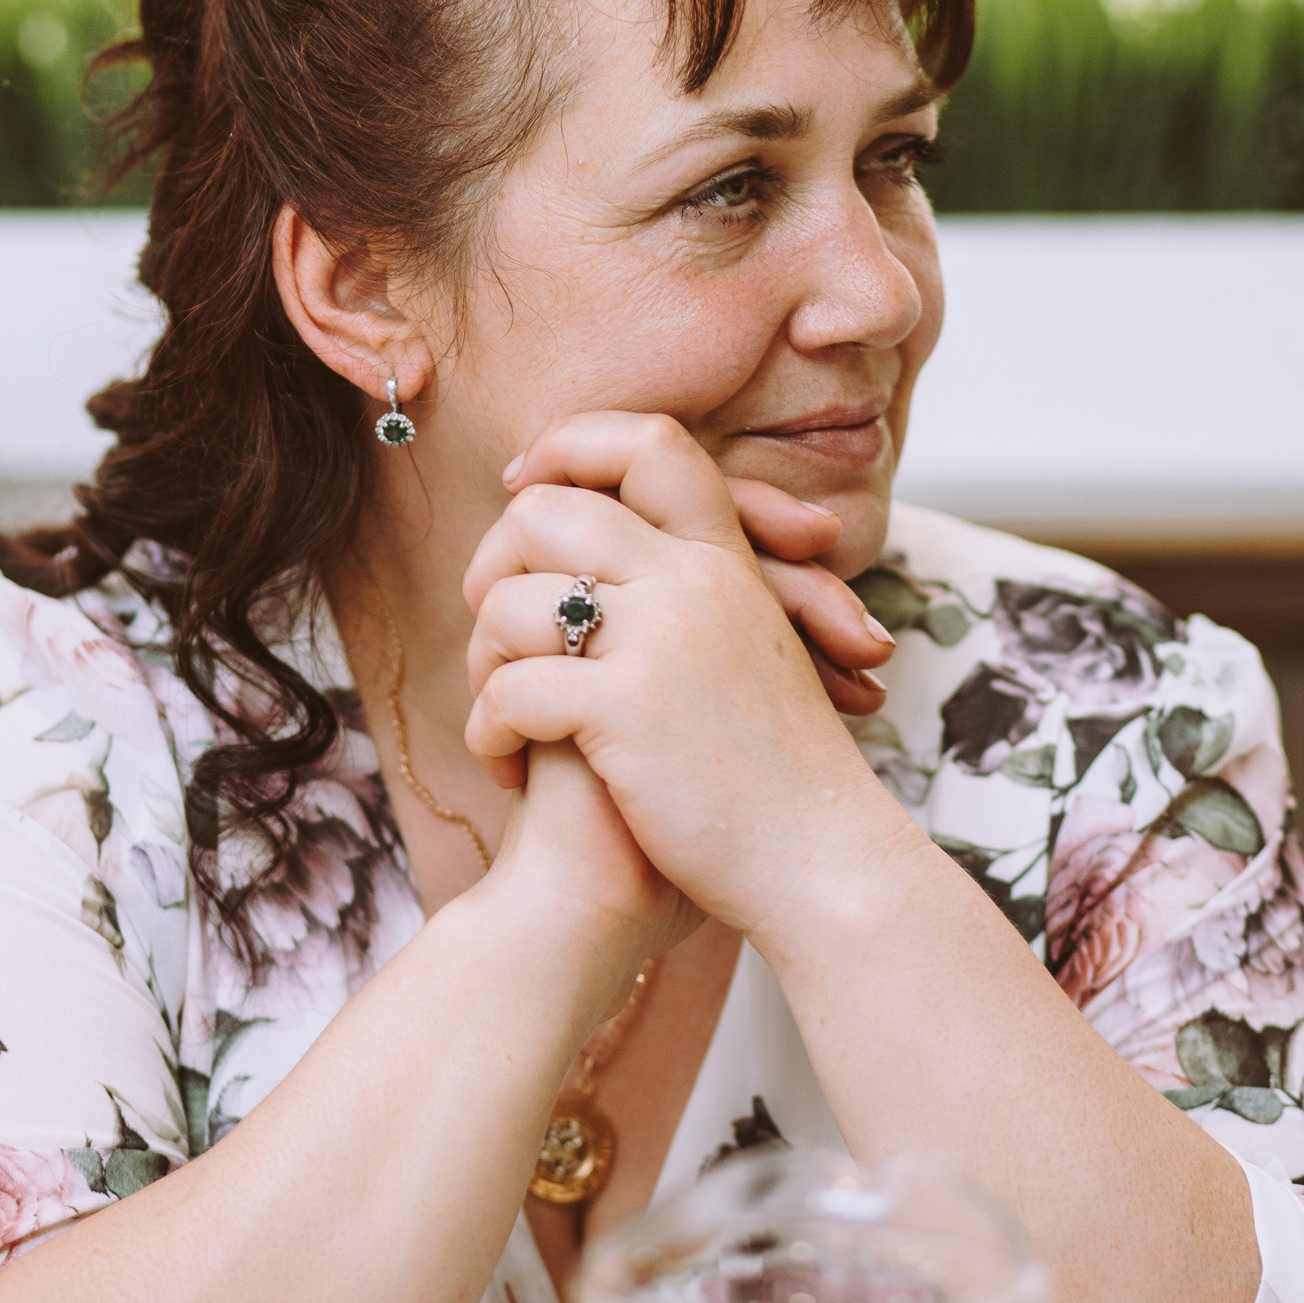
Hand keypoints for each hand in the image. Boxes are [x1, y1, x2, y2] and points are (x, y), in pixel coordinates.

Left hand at [461, 414, 907, 935]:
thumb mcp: (748, 649)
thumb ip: (683, 595)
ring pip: (510, 602)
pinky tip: (510, 770)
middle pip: (545, 512)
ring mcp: (663, 639)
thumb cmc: (772, 774)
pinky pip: (510, 689)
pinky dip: (489, 733)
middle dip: (491, 570)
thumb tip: (580, 563)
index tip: (526, 491)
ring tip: (501, 718)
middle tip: (496, 639)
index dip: (569, 448)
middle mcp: (695, 579)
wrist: (821, 863)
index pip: (646, 440)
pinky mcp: (628, 708)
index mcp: (726, 558)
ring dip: (481, 665)